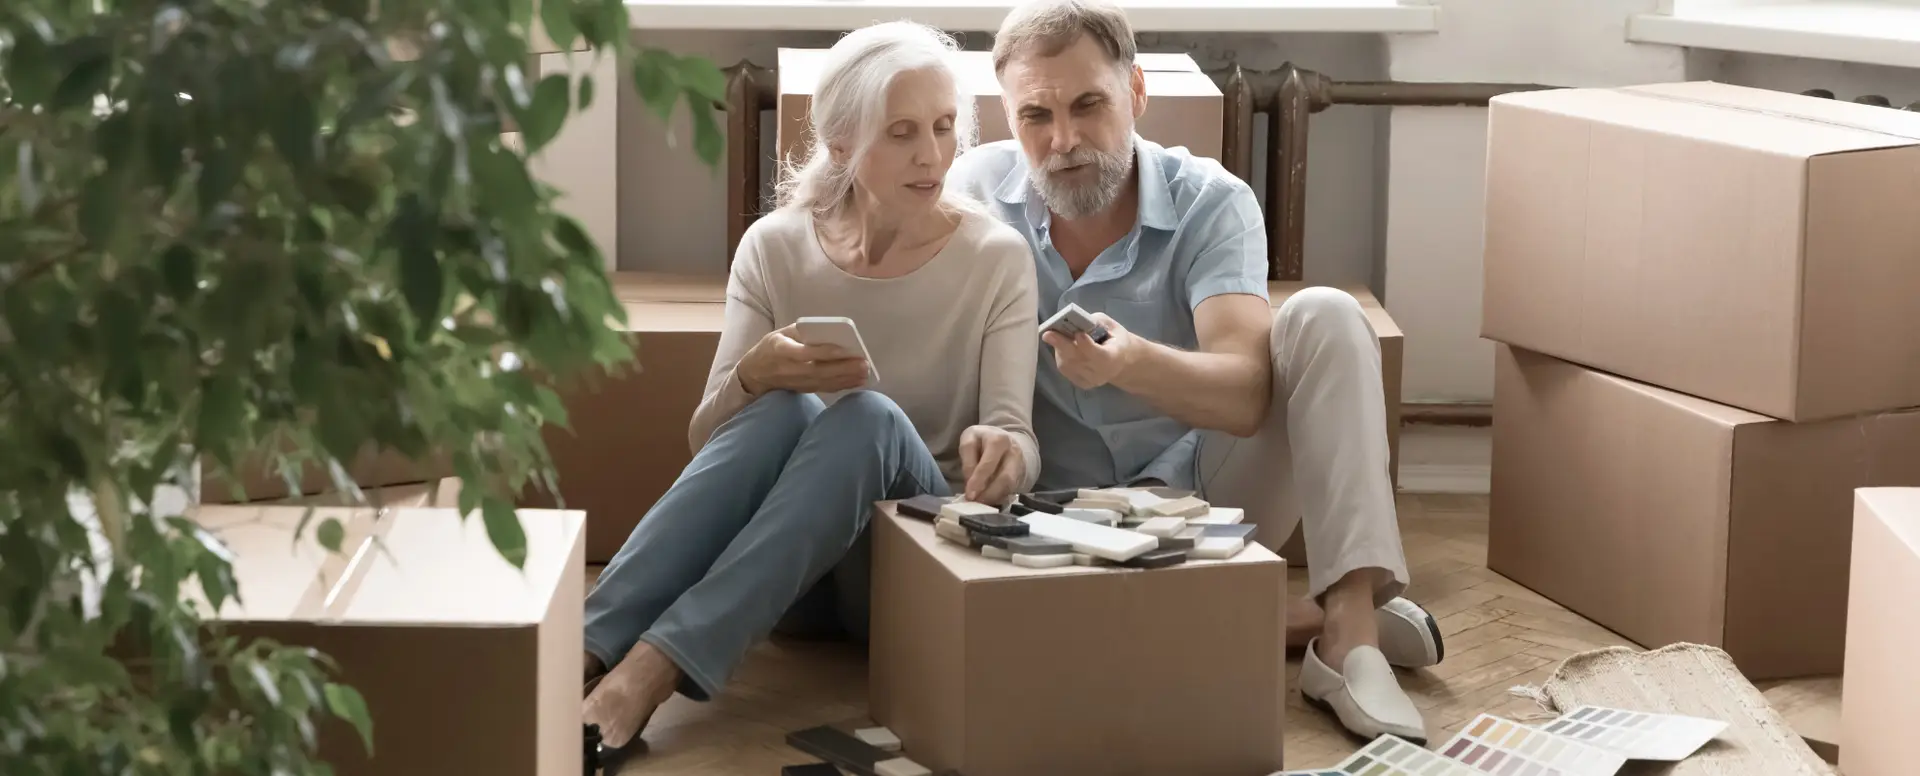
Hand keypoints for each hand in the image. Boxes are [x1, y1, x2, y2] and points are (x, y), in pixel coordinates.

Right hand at [737, 324, 869, 394]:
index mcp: (780, 350)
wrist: (754, 374)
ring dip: (847, 379)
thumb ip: (802, 332)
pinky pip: (825, 388)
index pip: (804, 353)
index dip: (825, 352)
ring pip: (824, 382)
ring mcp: (796, 382)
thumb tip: (830, 332)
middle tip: (864, 364)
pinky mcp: (803, 390)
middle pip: (818, 370)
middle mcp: (788, 369)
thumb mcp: (781, 333)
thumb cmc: (771, 347)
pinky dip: (842, 385)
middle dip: (843, 368)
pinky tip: (857, 381)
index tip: (845, 349)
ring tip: (865, 373)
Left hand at [958, 425, 1024, 504]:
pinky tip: (988, 500)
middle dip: (989, 494)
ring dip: (994, 498)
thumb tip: (970, 485)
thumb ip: (968, 462)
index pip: (989, 464)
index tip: (970, 495)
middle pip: (1005, 478)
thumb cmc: (981, 440)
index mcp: (999, 441)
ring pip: (1010, 487)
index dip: (978, 481)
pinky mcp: (1021, 476)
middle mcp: (1014, 453)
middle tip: (975, 503)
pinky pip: (1010, 491)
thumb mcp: (969, 442)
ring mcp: (1020, 465)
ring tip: (980, 503)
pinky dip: (998, 498)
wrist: (1001, 438)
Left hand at [1040, 312, 1138, 389]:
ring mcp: (1091, 381)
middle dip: (1062, 345)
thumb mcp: (1111, 326)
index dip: (1087, 346)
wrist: (1120, 362)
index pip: (1099, 355)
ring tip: (1058, 336)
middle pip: (1079, 360)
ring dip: (1060, 348)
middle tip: (1048, 334)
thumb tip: (1076, 320)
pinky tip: (1064, 348)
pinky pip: (1065, 369)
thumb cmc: (1114, 339)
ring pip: (1068, 364)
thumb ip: (1096, 322)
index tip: (1078, 334)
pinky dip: (1061, 356)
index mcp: (1114, 357)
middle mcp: (1102, 373)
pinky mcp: (1082, 384)